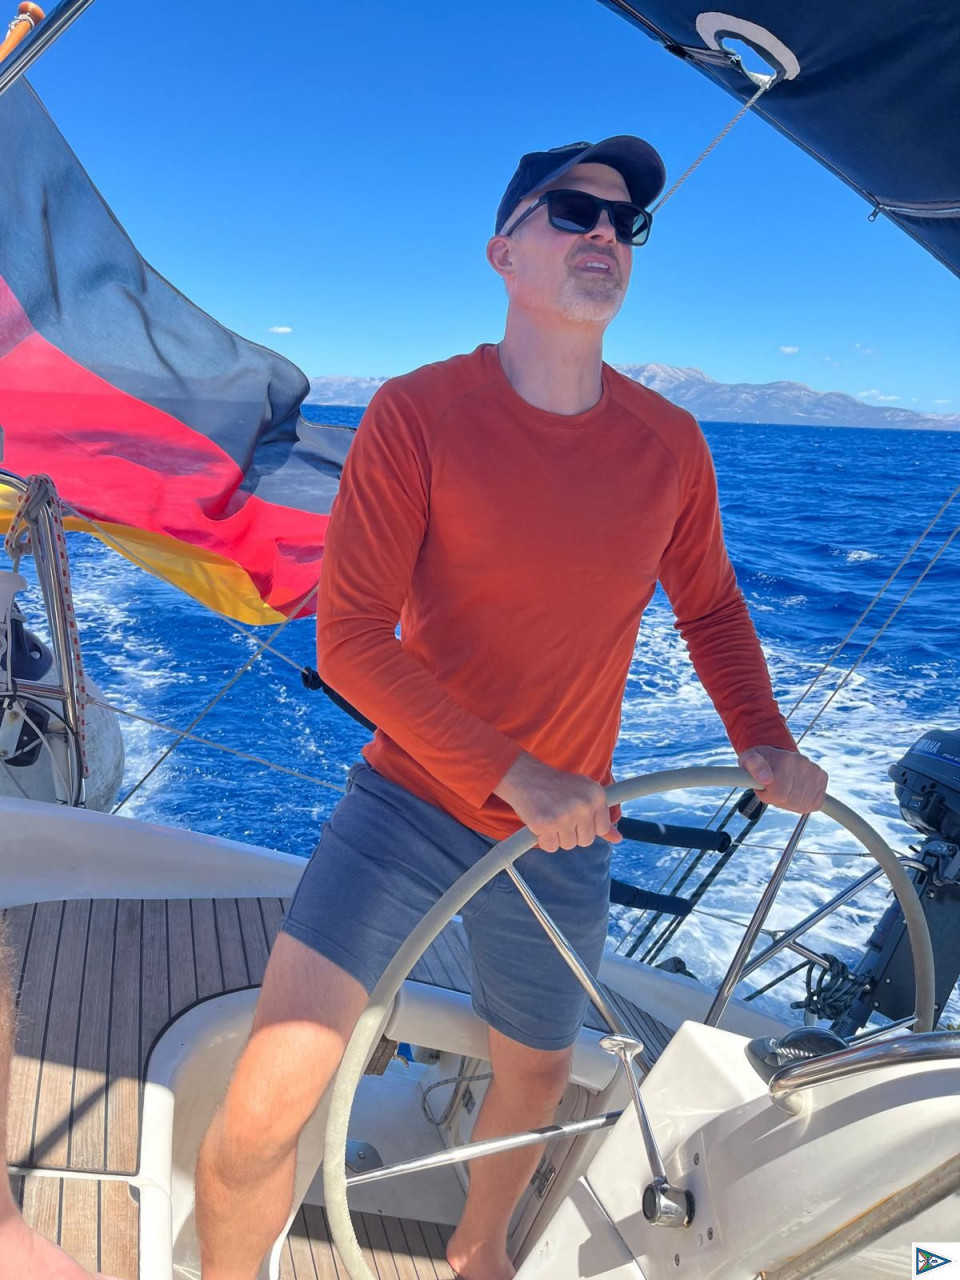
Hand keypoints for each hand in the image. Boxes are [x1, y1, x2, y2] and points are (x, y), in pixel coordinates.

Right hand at [493, 752, 622, 852]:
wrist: (525, 776)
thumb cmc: (555, 786)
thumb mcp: (582, 794)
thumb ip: (601, 817)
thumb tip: (618, 839)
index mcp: (596, 794)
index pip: (601, 828)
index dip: (586, 826)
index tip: (575, 816)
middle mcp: (584, 804)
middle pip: (585, 840)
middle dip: (572, 833)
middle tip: (559, 815)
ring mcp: (566, 815)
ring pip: (568, 845)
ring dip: (557, 836)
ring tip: (549, 816)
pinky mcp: (547, 824)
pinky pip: (551, 847)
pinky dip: (544, 840)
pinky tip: (540, 823)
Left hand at [738, 744, 827, 813]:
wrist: (777, 754)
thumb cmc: (760, 760)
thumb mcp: (748, 759)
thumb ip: (753, 766)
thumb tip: (766, 779)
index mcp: (784, 759)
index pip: (779, 794)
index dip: (767, 795)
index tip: (763, 787)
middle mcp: (802, 763)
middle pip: (790, 800)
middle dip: (778, 799)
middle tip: (773, 788)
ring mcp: (814, 770)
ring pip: (802, 804)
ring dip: (790, 802)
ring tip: (783, 789)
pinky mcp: (822, 777)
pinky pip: (814, 803)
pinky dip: (804, 803)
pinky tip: (796, 792)